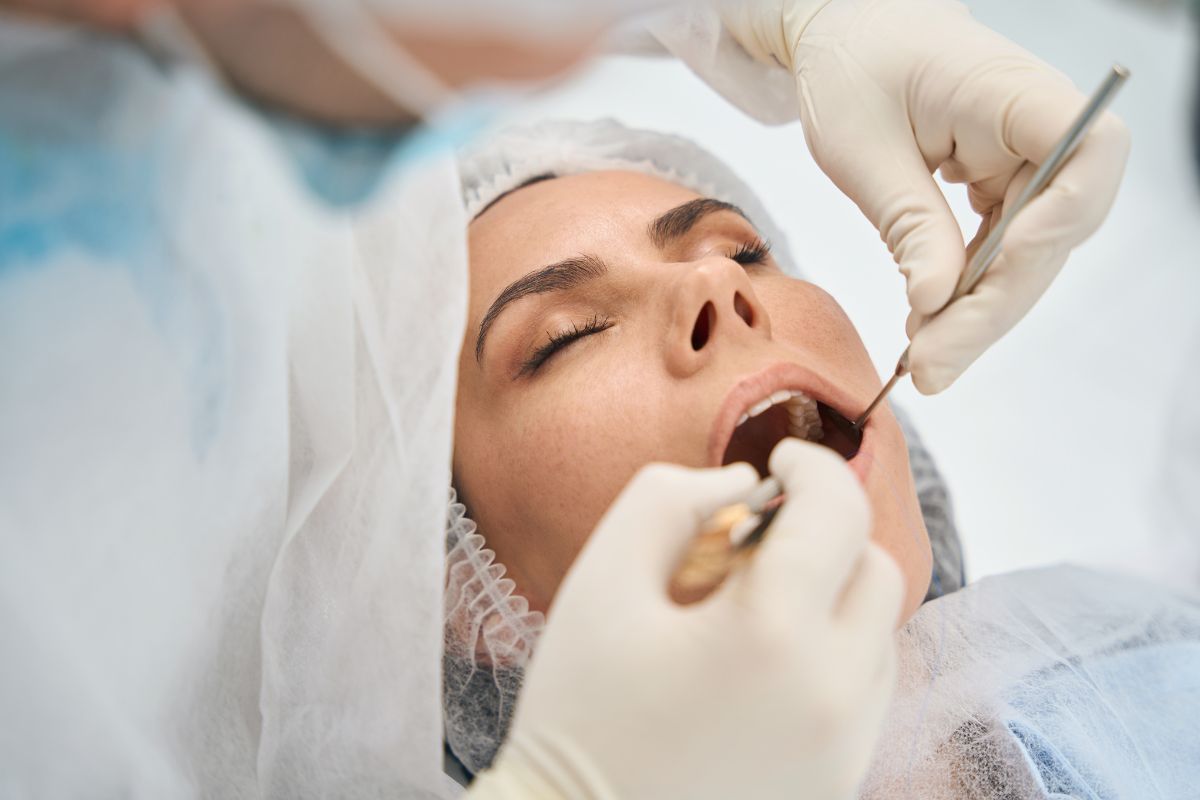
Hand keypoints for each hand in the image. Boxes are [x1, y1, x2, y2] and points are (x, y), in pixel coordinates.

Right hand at [468, 439, 902, 799]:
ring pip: (879, 630)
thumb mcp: (602, 581)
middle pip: (874, 569)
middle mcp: (833, 695)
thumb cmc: (580, 709)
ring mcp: (846, 747)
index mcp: (773, 636)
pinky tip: (763, 662)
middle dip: (825, 531)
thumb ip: (668, 499)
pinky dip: (833, 651)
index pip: (838, 512)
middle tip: (757, 537)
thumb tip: (742, 485)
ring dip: (832, 593)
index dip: (812, 465)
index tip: (778, 460)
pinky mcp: (842, 779)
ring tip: (752, 606)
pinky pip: (866, 688)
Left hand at [719, 0, 1129, 392]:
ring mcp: (1025, 158)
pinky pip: (1003, 249)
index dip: (1057, 224)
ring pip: (1030, 254)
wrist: (845, 31)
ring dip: (981, 316)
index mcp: (1012, 90)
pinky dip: (969, 293)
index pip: (1088, 153)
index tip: (992, 275)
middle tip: (932, 368)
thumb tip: (938, 304)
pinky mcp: (1005, 184)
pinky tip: (930, 329)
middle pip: (1056, 229)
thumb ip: (908, 224)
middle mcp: (1037, 125)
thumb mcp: (862, 149)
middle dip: (995, 307)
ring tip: (924, 364)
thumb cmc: (850, 67)